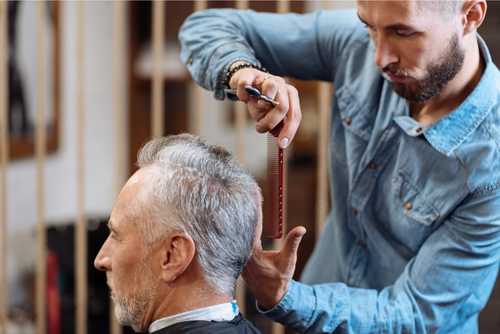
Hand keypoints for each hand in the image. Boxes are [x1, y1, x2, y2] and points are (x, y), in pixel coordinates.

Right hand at [228, 62, 301, 148]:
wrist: (244, 82)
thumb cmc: (259, 99)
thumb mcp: (268, 114)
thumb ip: (276, 125)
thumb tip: (278, 136)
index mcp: (290, 95)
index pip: (295, 115)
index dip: (289, 131)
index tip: (281, 144)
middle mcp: (282, 84)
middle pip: (283, 107)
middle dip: (270, 122)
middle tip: (260, 128)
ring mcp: (267, 77)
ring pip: (269, 92)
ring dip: (260, 106)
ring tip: (256, 109)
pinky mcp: (251, 73)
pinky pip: (246, 86)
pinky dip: (243, 96)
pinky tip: (244, 97)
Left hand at [242, 191, 305, 309]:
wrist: (271, 297)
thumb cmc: (279, 279)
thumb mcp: (288, 261)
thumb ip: (292, 243)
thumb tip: (301, 228)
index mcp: (252, 252)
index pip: (252, 224)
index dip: (254, 207)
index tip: (254, 192)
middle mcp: (242, 253)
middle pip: (242, 225)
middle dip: (246, 206)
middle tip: (249, 190)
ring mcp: (239, 256)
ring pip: (239, 232)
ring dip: (243, 217)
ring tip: (245, 199)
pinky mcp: (239, 257)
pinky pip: (240, 238)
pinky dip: (243, 227)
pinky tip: (243, 216)